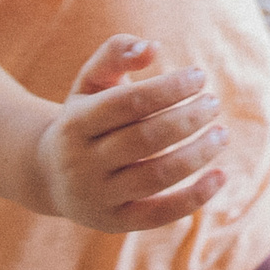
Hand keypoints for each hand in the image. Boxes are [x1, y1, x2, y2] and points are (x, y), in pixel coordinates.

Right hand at [33, 36, 229, 232]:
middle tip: (213, 103)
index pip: (127, 103)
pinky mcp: (115, 223)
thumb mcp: (89, 82)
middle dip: (186, 119)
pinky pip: (158, 215)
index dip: (168, 88)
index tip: (200, 76)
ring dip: (196, 154)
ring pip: (155, 176)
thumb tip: (152, 47)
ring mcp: (97, 196)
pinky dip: (194, 198)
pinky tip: (221, 176)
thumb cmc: (84, 117)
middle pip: (144, 139)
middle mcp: (81, 163)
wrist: (48, 175)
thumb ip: (116, 53)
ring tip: (221, 134)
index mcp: (74, 123)